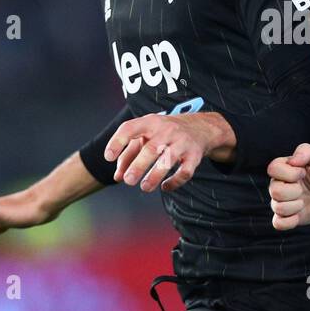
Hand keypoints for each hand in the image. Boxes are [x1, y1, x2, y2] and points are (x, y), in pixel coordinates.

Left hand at [105, 112, 234, 193]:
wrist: (200, 127)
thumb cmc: (165, 133)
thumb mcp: (146, 136)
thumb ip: (128, 154)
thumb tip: (117, 177)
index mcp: (150, 123)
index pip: (130, 128)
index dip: (117, 142)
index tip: (108, 157)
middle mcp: (167, 130)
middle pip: (151, 149)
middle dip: (138, 166)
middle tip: (128, 180)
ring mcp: (182, 143)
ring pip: (169, 160)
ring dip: (155, 176)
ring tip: (144, 187)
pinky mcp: (195, 156)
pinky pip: (185, 172)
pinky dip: (175, 181)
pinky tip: (165, 187)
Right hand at [267, 143, 309, 229]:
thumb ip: (307, 151)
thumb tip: (293, 160)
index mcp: (285, 168)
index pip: (272, 169)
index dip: (289, 173)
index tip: (303, 173)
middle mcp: (280, 184)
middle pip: (274, 190)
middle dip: (293, 191)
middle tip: (304, 189)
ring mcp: (282, 202)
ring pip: (277, 207)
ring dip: (295, 206)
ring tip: (304, 202)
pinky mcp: (288, 217)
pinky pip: (278, 223)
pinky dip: (289, 221)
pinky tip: (299, 215)